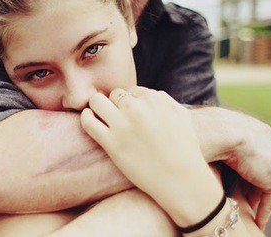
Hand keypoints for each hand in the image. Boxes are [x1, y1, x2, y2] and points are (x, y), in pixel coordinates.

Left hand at [81, 87, 221, 225]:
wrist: (181, 180)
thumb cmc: (185, 150)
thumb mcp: (181, 115)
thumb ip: (164, 100)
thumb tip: (149, 95)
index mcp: (153, 99)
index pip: (131, 91)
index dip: (130, 103)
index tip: (132, 116)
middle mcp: (136, 108)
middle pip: (114, 95)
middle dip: (114, 104)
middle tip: (117, 119)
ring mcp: (122, 124)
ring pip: (96, 101)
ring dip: (97, 107)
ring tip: (100, 117)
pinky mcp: (111, 143)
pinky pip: (88, 122)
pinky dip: (86, 117)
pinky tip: (89, 119)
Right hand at [192, 107, 270, 229]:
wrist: (215, 132)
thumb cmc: (201, 127)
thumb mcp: (207, 129)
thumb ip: (211, 135)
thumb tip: (194, 139)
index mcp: (252, 127)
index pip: (252, 151)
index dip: (243, 167)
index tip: (234, 180)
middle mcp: (269, 140)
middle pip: (263, 166)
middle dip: (253, 182)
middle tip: (241, 197)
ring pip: (265, 182)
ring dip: (256, 196)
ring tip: (245, 211)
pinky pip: (269, 199)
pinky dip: (263, 211)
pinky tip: (256, 222)